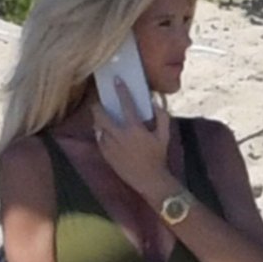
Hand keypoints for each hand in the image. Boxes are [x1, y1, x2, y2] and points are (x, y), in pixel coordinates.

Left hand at [92, 82, 171, 196]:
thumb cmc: (158, 157)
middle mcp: (120, 136)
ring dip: (98, 121)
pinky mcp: (107, 156)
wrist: (149, 180)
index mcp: (135, 128)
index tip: (117, 80)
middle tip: (98, 103)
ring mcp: (111, 146)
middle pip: (101, 116)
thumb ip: (162, 117)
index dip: (121, 90)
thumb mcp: (165, 136)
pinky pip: (99, 140)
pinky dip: (100, 134)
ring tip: (101, 118)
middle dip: (97, 107)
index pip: (126, 104)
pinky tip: (104, 133)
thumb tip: (155, 103)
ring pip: (98, 128)